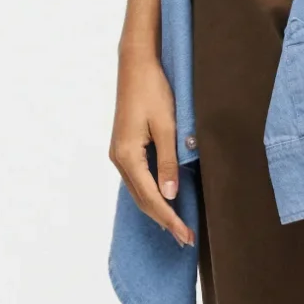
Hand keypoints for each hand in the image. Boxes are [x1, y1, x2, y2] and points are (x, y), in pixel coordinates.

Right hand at [111, 49, 194, 245]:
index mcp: (127, 156)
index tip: (186, 235)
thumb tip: (170, 194)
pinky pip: (137, 180)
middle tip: (185, 238)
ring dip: (157, 210)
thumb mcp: (167, 127)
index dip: (169, 218)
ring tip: (177, 227)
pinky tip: (163, 200)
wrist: (136, 65)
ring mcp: (118, 154)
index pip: (151, 197)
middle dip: (164, 220)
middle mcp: (118, 159)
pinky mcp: (124, 148)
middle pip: (141, 199)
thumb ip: (168, 162)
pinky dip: (151, 194)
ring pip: (138, 192)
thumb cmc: (153, 91)